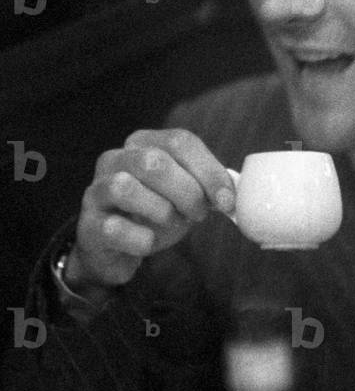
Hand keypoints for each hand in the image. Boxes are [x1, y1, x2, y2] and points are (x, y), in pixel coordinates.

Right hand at [70, 128, 235, 290]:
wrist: (114, 249)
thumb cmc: (153, 214)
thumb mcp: (183, 194)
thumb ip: (204, 186)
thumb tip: (231, 194)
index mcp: (142, 144)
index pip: (179, 141)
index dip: (208, 170)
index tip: (227, 200)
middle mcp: (114, 160)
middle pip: (153, 162)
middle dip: (187, 192)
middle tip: (199, 214)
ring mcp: (97, 191)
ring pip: (126, 187)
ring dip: (161, 211)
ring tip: (172, 224)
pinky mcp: (87, 224)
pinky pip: (115, 228)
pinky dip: (141, 239)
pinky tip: (148, 241)